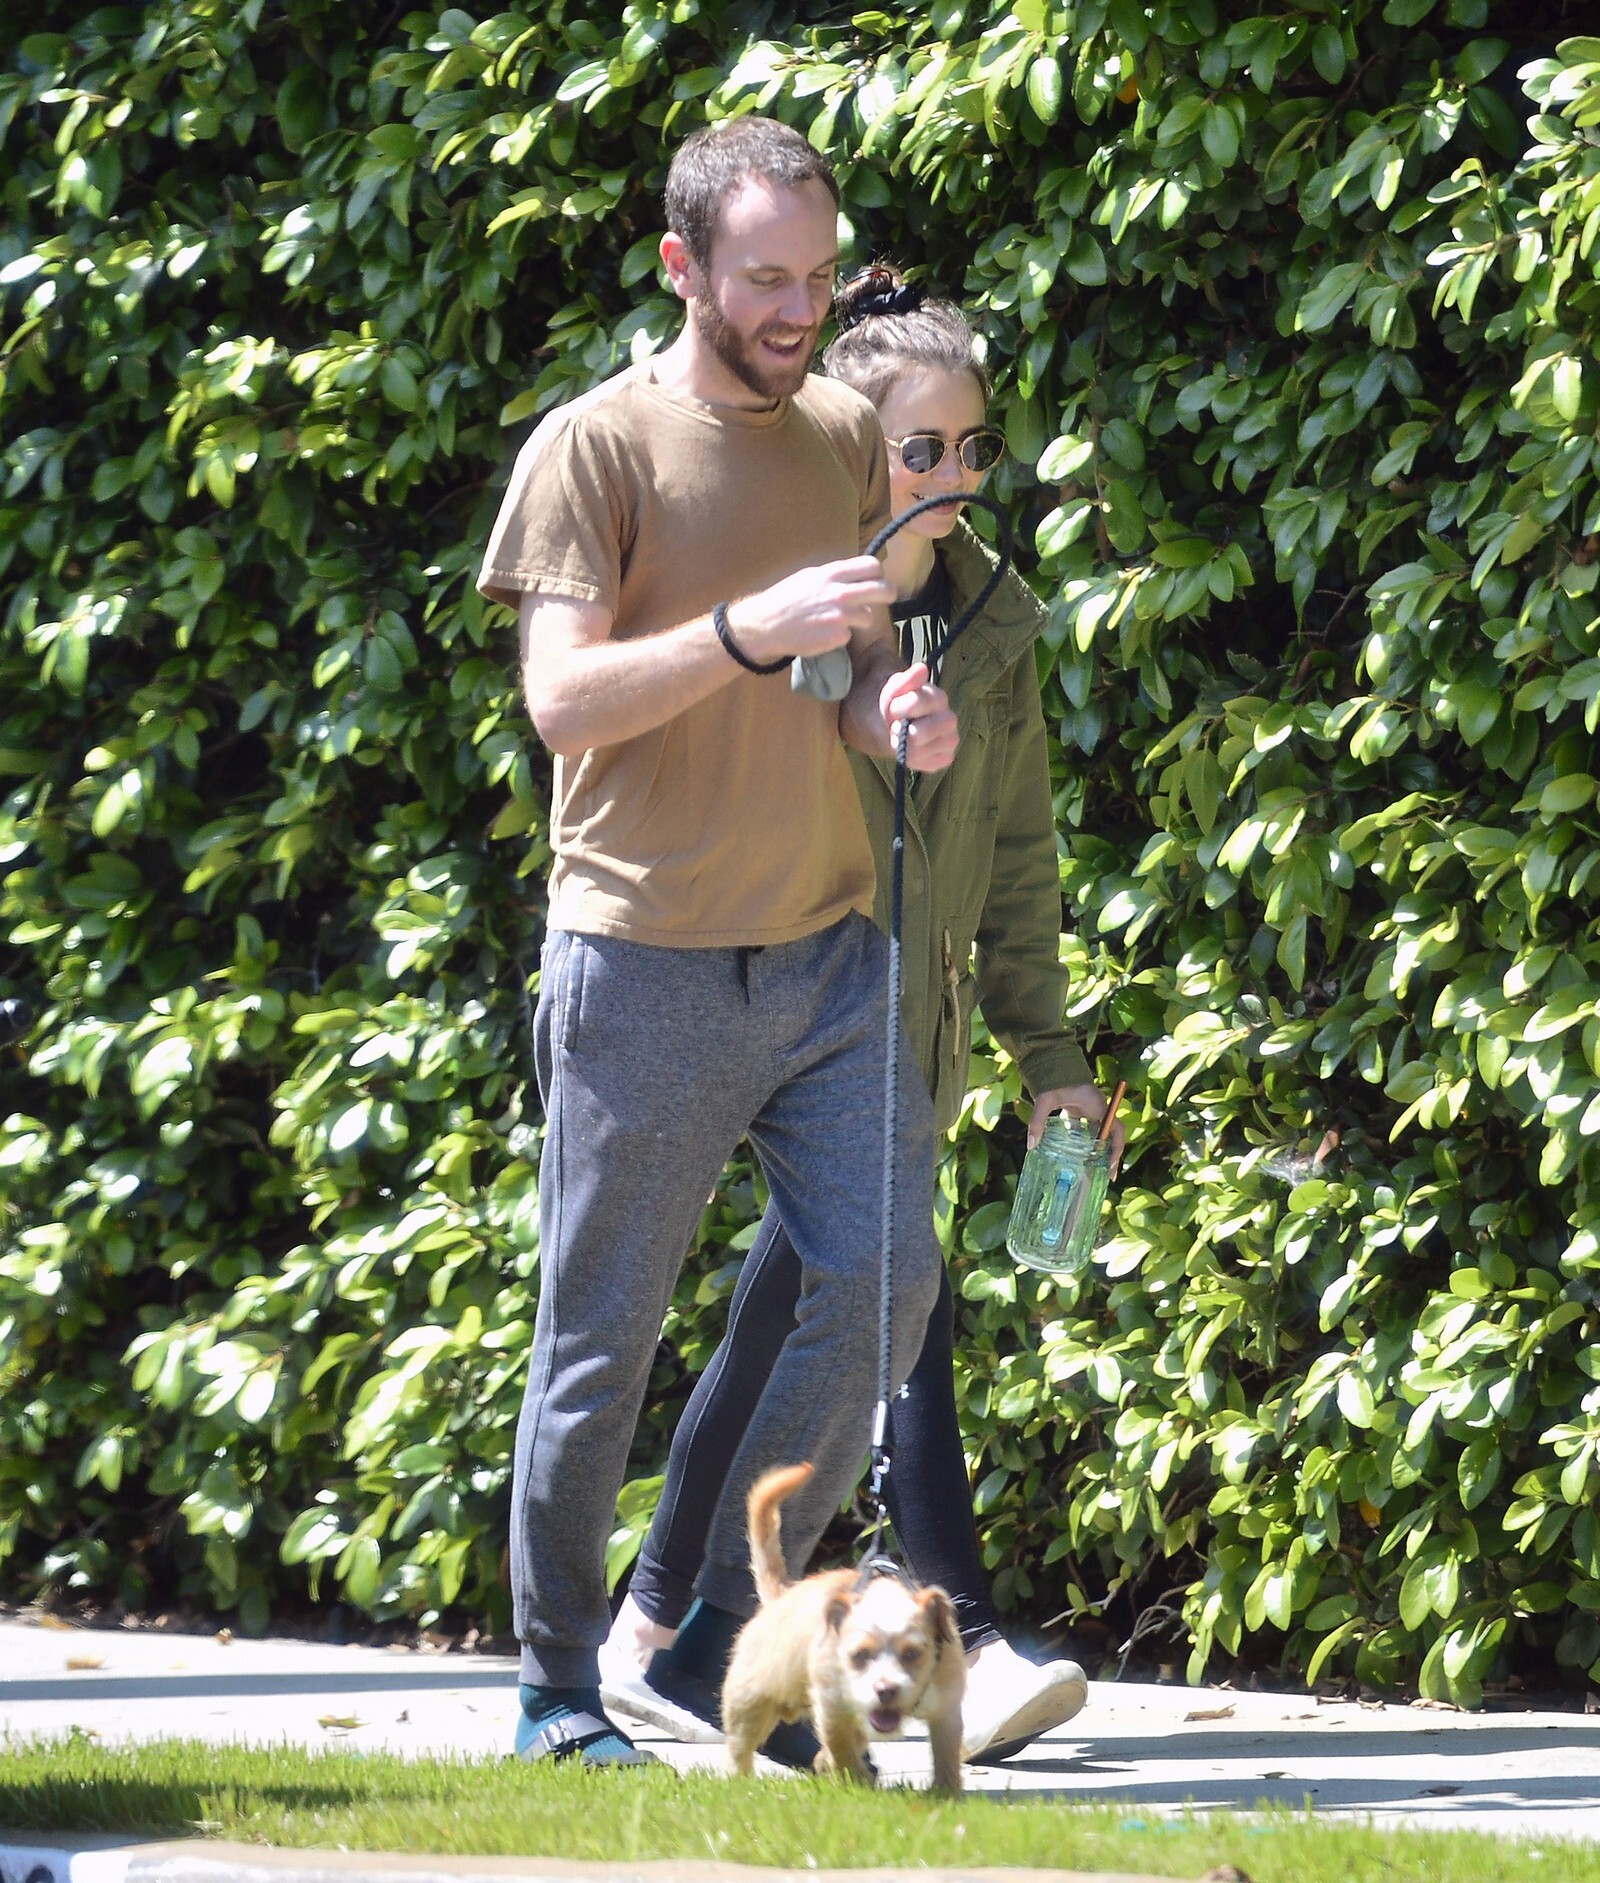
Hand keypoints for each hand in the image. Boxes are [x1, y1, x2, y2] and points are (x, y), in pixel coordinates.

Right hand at [725, 557, 895, 663]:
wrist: (767, 624)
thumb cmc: (786, 598)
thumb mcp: (810, 576)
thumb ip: (834, 575)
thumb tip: (856, 574)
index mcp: (833, 574)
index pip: (872, 566)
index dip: (879, 573)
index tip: (877, 579)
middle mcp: (841, 593)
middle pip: (884, 590)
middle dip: (889, 594)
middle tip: (886, 598)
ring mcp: (841, 616)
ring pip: (869, 617)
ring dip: (860, 619)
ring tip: (840, 619)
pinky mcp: (838, 636)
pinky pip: (849, 635)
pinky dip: (840, 635)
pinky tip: (824, 632)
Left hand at [880, 662, 958, 772]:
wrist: (899, 724)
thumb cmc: (899, 705)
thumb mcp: (895, 689)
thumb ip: (905, 680)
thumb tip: (921, 668)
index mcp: (939, 698)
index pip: (915, 704)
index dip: (897, 708)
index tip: (894, 709)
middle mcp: (950, 719)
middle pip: (917, 734)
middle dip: (900, 730)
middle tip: (898, 725)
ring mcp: (950, 741)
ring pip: (916, 751)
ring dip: (902, 745)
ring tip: (903, 736)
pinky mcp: (945, 759)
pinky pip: (921, 764)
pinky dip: (909, 758)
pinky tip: (910, 748)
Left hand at [1028, 1083, 1125, 1172]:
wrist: (1050, 1059)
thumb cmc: (1053, 1078)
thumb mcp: (1045, 1100)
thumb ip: (1038, 1121)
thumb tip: (1031, 1145)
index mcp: (1097, 1106)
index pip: (1116, 1129)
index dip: (1117, 1148)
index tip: (1111, 1165)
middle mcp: (1097, 1109)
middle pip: (1110, 1135)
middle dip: (1109, 1155)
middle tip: (1106, 1175)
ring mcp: (1088, 1109)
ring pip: (1098, 1133)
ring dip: (1097, 1150)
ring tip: (1092, 1170)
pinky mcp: (1078, 1110)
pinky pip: (1085, 1129)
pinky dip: (1082, 1142)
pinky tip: (1074, 1156)